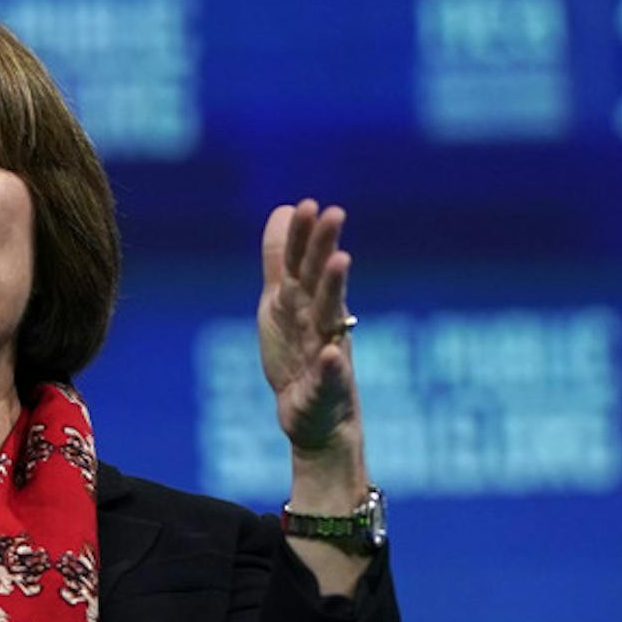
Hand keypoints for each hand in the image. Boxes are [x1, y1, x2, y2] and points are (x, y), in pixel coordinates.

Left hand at [258, 199, 360, 456]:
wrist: (314, 417)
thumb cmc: (298, 356)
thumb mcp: (281, 303)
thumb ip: (281, 260)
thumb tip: (285, 208)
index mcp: (306, 302)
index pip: (304, 263)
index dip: (305, 236)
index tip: (307, 203)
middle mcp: (321, 322)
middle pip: (320, 280)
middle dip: (325, 247)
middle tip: (333, 213)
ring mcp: (327, 353)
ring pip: (330, 318)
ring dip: (334, 289)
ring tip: (340, 260)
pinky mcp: (325, 389)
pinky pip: (329, 376)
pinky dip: (330, 366)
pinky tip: (330, 353)